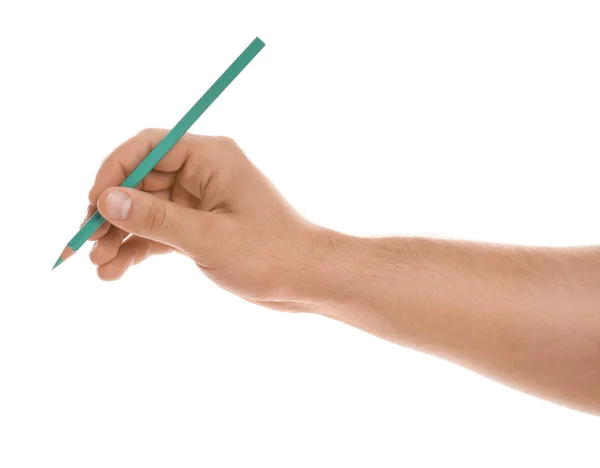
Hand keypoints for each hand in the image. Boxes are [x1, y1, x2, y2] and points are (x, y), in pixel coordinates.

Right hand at [85, 128, 326, 310]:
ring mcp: (200, 201)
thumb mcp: (208, 238)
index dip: (114, 171)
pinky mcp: (200, 226)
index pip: (148, 146)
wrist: (307, 280)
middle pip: (141, 180)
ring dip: (120, 235)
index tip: (93, 204)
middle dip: (112, 212)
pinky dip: (138, 248)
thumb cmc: (271, 254)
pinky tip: (117, 271)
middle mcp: (204, 173)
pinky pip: (160, 231)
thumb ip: (155, 219)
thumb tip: (108, 200)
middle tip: (88, 245)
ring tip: (99, 266)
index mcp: (211, 158)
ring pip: (147, 209)